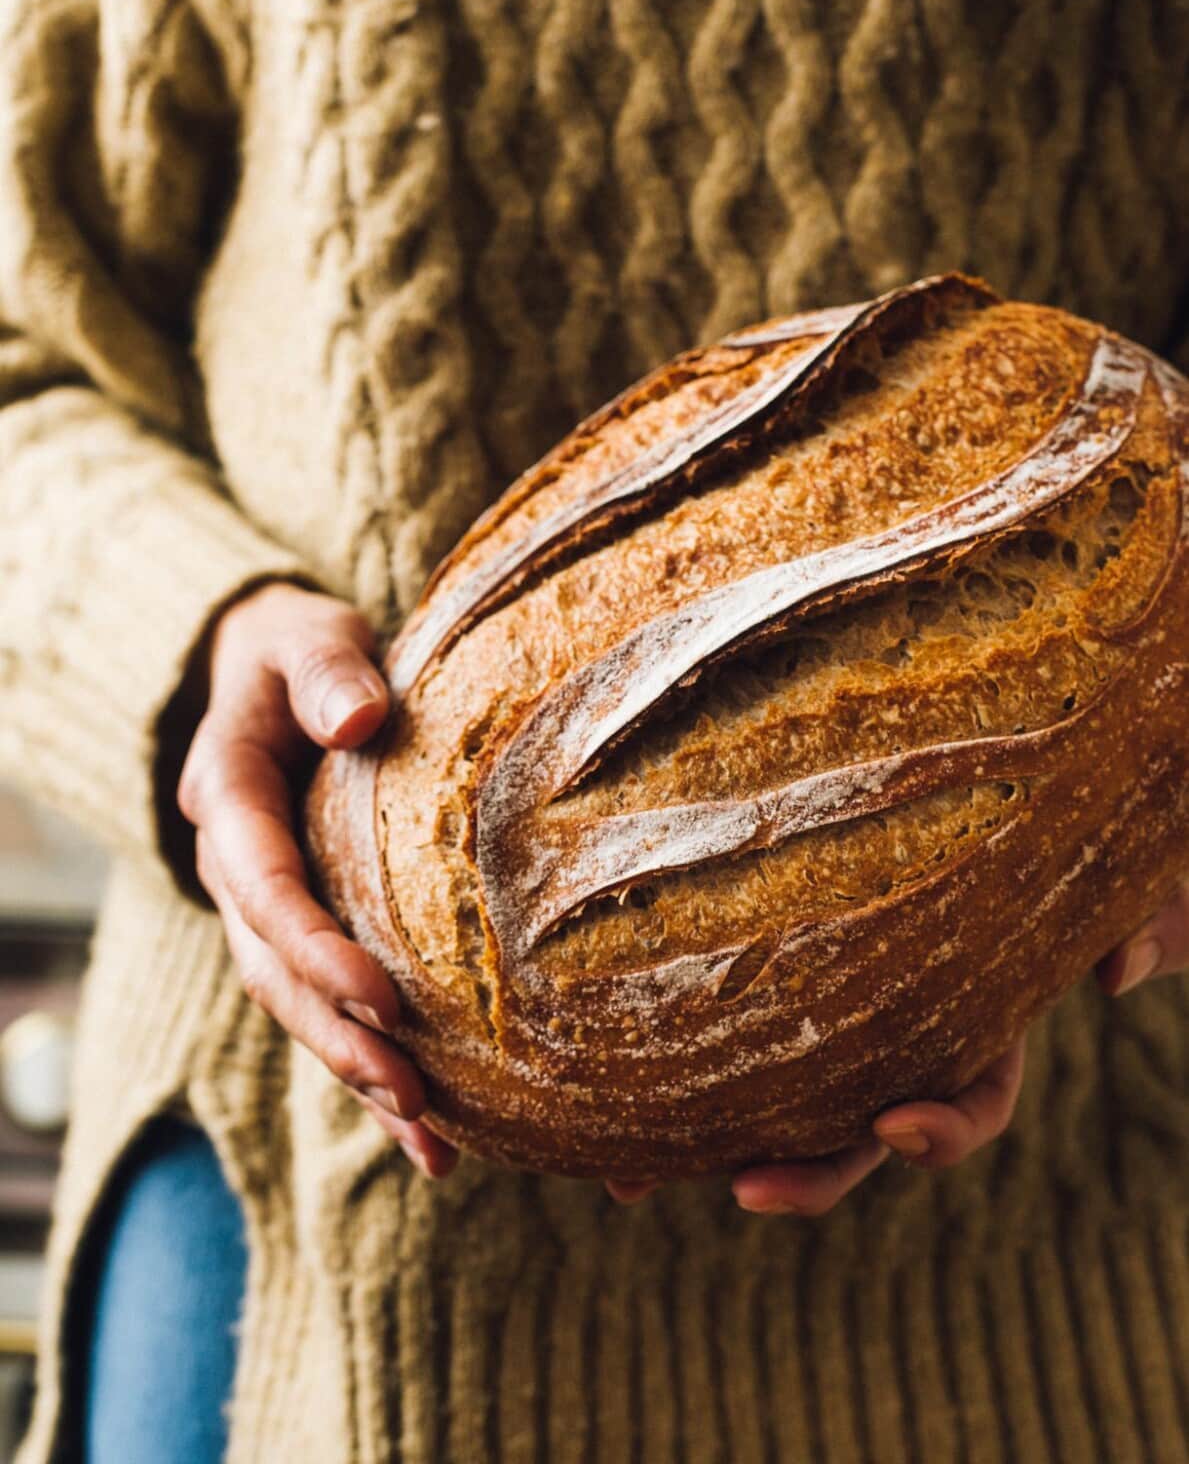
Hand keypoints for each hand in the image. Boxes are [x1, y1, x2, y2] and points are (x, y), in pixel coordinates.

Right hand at [177, 581, 456, 1178]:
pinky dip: (371, 1066)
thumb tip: (360, 719)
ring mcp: (264, 905)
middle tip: (411, 1092)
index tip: (383, 999)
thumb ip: (327, 671)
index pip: (262, 885)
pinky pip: (328, 1005)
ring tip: (429, 1134)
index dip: (313, 947)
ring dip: (355, 1071)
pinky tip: (429, 1132)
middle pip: (275, 969)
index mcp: (229, 794)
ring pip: (297, 1005)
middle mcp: (236, 864)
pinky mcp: (302, 926)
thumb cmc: (302, 651)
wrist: (277, 673)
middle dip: (339, 1036)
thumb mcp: (308, 637)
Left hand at [609, 873, 1188, 1210]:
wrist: (979, 800)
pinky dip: (675, 1067)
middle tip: (747, 1189)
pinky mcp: (778, 981)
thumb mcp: (1111, 872)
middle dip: (809, 1173)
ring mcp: (836, 1016)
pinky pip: (731, 1035)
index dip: (945, 1129)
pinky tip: (607, 1085)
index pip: (975, 1101)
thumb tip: (1121, 975)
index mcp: (976, 1022)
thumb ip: (1139, 915)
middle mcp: (900, 1036)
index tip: (900, 1125)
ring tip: (630, 1176)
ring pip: (779, 1099)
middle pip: (857, 1130)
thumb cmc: (1049, 835)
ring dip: (710, 1143)